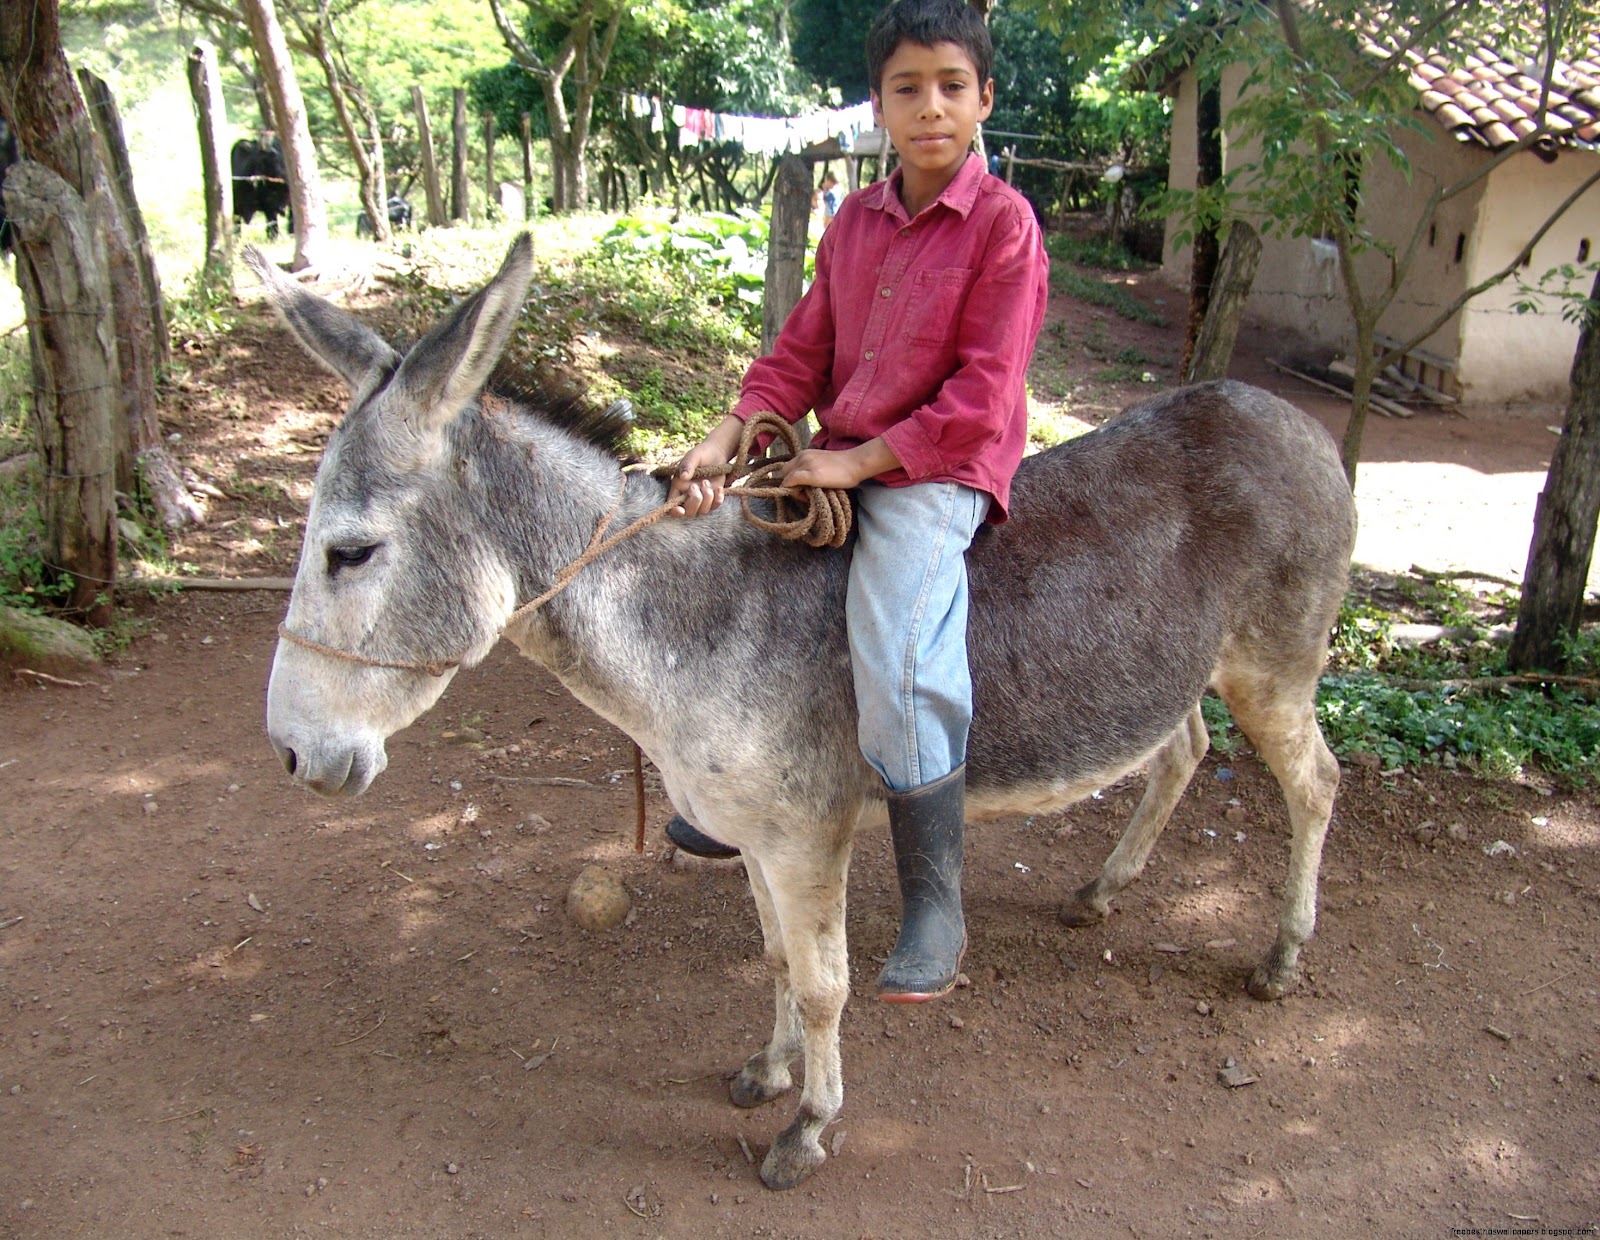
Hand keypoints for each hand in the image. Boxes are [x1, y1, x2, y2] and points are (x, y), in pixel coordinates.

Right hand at [668, 415, 744, 516]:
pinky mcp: (713, 498)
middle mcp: (688, 495)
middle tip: (700, 484)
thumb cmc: (702, 453)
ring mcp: (701, 498)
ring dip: (707, 499)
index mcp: (678, 486)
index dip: (674, 511)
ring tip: (707, 482)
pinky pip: (715, 506)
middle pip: (688, 512)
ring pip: (702, 511)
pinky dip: (718, 499)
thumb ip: (688, 465)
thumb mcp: (694, 456)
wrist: (717, 453)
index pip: (671, 504)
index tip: (681, 510)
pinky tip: (719, 488)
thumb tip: (683, 476)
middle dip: (695, 501)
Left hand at [779, 438, 898, 489]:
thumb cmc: (844, 467)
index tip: (804, 488)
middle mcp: (802, 456)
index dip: (792, 480)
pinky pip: (790, 482)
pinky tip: (805, 496)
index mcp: (805, 453)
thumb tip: (804, 485)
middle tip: (805, 493)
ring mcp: (806, 465)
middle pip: (784, 473)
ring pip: (786, 479)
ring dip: (794, 489)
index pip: (788, 468)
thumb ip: (811, 470)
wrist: (856, 463)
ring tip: (808, 495)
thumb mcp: (822, 464)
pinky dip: (793, 491)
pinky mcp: (811, 475)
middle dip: (790, 484)